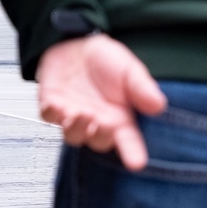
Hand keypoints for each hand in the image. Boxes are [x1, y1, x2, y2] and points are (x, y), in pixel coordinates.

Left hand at [36, 34, 166, 170]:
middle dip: (100, 137)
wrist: (79, 44)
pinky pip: (48, 117)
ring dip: (76, 129)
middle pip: (98, 142)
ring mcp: (73, 116)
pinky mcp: (52, 105)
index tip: (137, 163)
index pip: (129, 142)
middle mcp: (97, 122)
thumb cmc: (108, 61)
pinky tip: (56, 105)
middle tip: (103, 124)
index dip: (133, 154)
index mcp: (120, 119)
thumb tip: (158, 106)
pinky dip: (51, 113)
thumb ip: (142, 88)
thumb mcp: (130, 70)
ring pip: (72, 136)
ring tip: (82, 113)